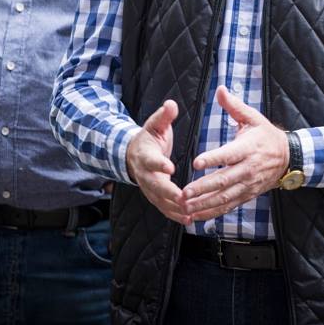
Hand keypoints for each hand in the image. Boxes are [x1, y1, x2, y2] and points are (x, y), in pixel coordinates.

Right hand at [125, 100, 190, 224]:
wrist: (133, 155)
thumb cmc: (149, 138)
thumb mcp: (155, 124)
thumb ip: (164, 116)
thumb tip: (171, 104)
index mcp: (145, 155)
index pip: (152, 160)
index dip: (160, 164)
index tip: (170, 167)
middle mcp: (145, 175)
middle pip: (156, 186)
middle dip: (170, 193)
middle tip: (184, 198)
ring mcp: (149, 188)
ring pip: (161, 201)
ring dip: (175, 208)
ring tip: (190, 213)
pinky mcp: (154, 197)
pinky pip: (164, 208)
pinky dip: (175, 215)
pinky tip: (189, 220)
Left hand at [180, 85, 288, 221]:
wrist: (288, 157)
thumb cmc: (266, 135)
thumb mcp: (253, 117)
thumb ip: (234, 106)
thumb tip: (220, 89)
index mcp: (248, 148)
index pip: (229, 154)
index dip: (213, 159)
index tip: (196, 162)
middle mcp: (248, 168)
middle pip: (224, 180)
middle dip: (203, 188)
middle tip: (184, 192)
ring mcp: (248, 184)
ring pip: (224, 197)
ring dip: (204, 204)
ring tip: (185, 206)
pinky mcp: (247, 194)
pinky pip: (229, 205)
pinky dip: (212, 212)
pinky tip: (196, 216)